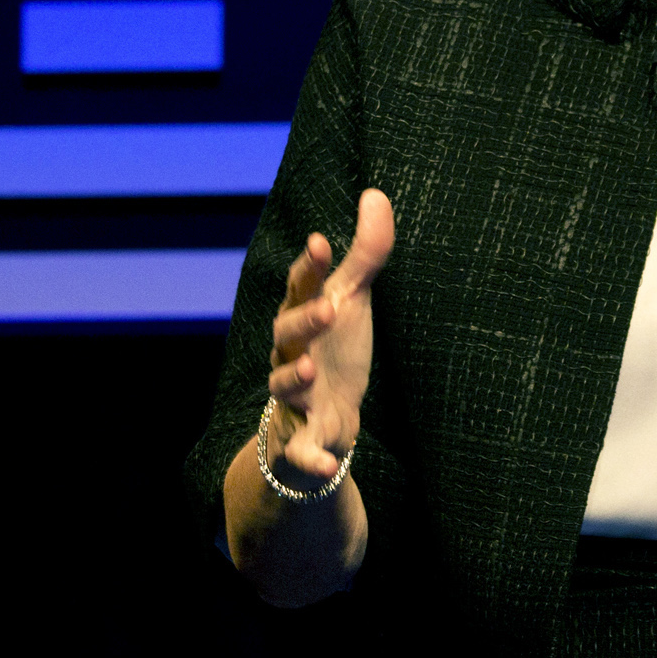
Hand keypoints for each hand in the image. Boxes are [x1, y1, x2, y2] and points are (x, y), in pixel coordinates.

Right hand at [268, 188, 395, 479]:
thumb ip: (365, 253)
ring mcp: (293, 398)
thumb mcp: (353, 302)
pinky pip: (299, 451)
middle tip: (330, 307)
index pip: (301, 288)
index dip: (308, 268)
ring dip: (292, 377)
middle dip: (304, 320)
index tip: (321, 243)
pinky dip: (306, 458)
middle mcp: (290, 355)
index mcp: (304, 319)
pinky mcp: (301, 441)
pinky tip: (319, 463)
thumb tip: (374, 193)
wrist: (324, 425)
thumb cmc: (336, 352)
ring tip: (310, 369)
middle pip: (286, 334)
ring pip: (282, 386)